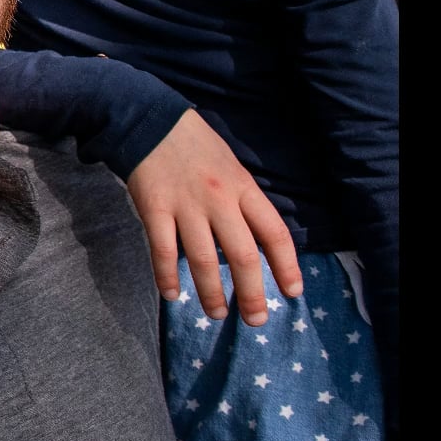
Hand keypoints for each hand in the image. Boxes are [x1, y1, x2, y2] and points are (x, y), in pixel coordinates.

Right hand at [127, 111, 302, 325]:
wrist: (148, 120)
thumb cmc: (194, 145)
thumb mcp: (232, 167)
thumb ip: (243, 201)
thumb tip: (255, 243)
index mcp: (243, 188)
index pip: (275, 233)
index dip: (287, 266)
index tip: (292, 293)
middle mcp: (219, 200)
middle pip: (243, 255)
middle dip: (252, 294)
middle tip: (255, 320)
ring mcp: (186, 205)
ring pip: (205, 260)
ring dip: (212, 293)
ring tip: (216, 313)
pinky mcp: (154, 208)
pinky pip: (164, 251)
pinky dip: (167, 277)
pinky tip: (171, 294)